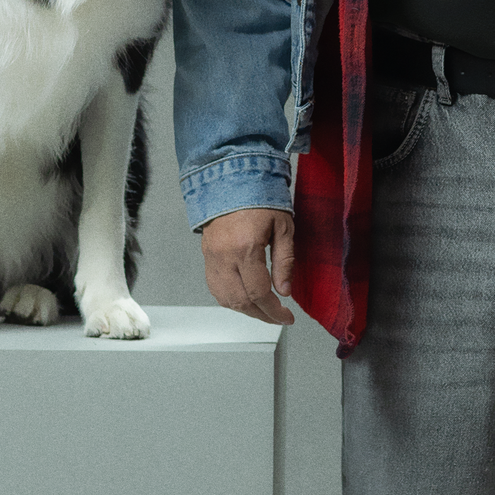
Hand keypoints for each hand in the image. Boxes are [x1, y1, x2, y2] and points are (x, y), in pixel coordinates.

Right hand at [200, 207, 295, 325]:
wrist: (233, 178)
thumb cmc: (260, 197)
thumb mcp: (283, 227)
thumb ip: (284, 261)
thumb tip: (285, 291)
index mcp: (246, 247)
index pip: (259, 293)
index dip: (274, 311)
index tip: (286, 316)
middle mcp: (225, 255)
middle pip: (241, 301)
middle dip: (262, 315)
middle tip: (278, 317)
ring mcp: (212, 257)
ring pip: (225, 299)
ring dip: (245, 310)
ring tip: (263, 310)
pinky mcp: (207, 255)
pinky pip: (215, 287)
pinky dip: (230, 299)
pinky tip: (245, 298)